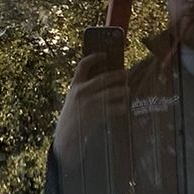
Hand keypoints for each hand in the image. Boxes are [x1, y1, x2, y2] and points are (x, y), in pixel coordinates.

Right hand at [52, 51, 125, 193]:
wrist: (66, 140)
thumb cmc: (72, 120)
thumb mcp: (73, 102)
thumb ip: (84, 91)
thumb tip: (105, 82)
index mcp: (74, 87)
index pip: (82, 66)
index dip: (94, 57)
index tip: (104, 54)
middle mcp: (80, 93)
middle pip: (102, 78)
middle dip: (116, 75)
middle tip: (126, 73)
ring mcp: (88, 104)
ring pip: (111, 92)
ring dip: (122, 90)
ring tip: (127, 90)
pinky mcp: (95, 116)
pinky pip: (113, 108)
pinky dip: (121, 107)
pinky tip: (124, 107)